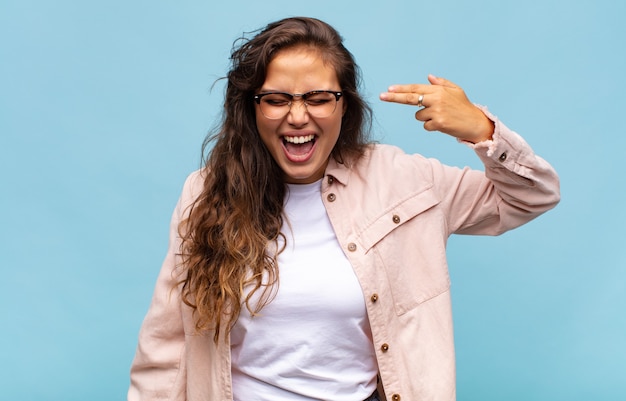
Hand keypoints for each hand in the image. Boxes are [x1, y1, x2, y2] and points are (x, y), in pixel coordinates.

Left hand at [379, 74, 493, 142]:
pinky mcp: (438, 123)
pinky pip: (425, 126)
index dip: (401, 89)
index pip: (416, 88)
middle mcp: (437, 99)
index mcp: (439, 90)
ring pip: (418, 116)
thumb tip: (428, 77)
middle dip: (394, 97)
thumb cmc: (464, 107)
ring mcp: (437, 111)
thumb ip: (441, 83)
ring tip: (441, 117)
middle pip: (410, 98)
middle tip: (381, 96)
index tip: (389, 89)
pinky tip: (443, 124)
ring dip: (426, 118)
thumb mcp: (456, 91)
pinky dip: (431, 126)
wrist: (476, 123)